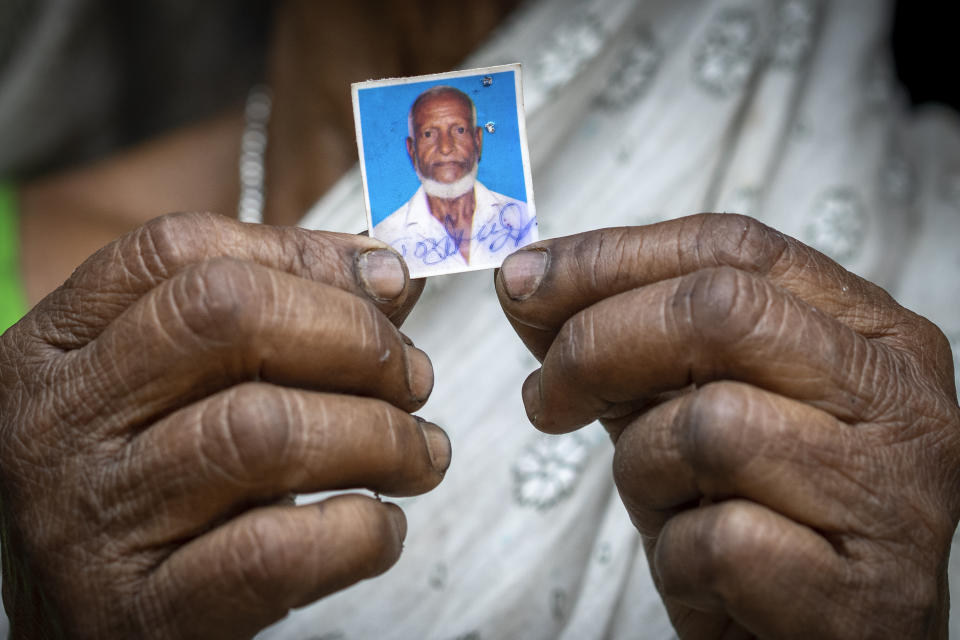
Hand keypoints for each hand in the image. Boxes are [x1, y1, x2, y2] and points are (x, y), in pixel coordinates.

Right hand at [0, 212, 448, 638]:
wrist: (76, 629)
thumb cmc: (140, 492)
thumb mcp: (166, 390)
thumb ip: (267, 319)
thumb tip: (389, 276)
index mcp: (58, 349)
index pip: (181, 252)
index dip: (307, 253)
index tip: (389, 279)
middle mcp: (59, 423)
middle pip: (228, 317)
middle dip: (355, 337)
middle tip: (412, 375)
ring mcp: (92, 521)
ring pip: (265, 431)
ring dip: (380, 434)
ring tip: (419, 451)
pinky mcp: (143, 612)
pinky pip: (276, 551)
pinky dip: (359, 530)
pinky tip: (380, 523)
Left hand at [496, 214, 959, 638]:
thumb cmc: (758, 517)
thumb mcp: (686, 407)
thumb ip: (619, 339)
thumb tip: (525, 280)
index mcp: (868, 333)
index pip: (733, 248)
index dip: (612, 255)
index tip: (525, 279)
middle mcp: (898, 397)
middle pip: (719, 311)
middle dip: (596, 344)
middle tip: (546, 396)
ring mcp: (892, 494)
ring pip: (711, 425)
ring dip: (644, 470)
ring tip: (664, 503)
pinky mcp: (862, 589)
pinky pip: (719, 538)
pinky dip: (676, 555)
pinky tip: (702, 568)